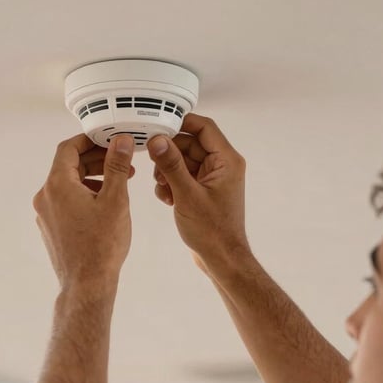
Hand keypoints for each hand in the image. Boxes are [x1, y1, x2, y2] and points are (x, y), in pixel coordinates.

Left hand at [34, 134, 134, 288]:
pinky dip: (84, 195)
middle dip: (96, 161)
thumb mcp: (115, 199)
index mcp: (57, 185)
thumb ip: (116, 166)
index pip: (68, 148)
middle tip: (121, 161)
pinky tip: (105, 204)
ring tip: (119, 183)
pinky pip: (66, 202)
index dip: (89, 141)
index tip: (107, 139)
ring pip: (68, 185)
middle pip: (68, 166)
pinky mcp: (51, 228)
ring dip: (92, 178)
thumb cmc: (101, 245)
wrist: (87, 284)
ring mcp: (46, 214)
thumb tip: (119, 141)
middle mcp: (45, 197)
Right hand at [147, 114, 249, 270]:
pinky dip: (172, 184)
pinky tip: (168, 199)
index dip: (182, 124)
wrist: (221, 258)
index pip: (204, 127)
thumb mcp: (187, 195)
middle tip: (156, 166)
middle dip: (170, 154)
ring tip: (164, 188)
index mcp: (227, 161)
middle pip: (190, 144)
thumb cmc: (213, 231)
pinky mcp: (203, 191)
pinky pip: (184, 176)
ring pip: (184, 161)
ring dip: (168, 171)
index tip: (160, 126)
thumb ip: (171, 165)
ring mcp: (213, 179)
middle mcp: (222, 167)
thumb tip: (158, 140)